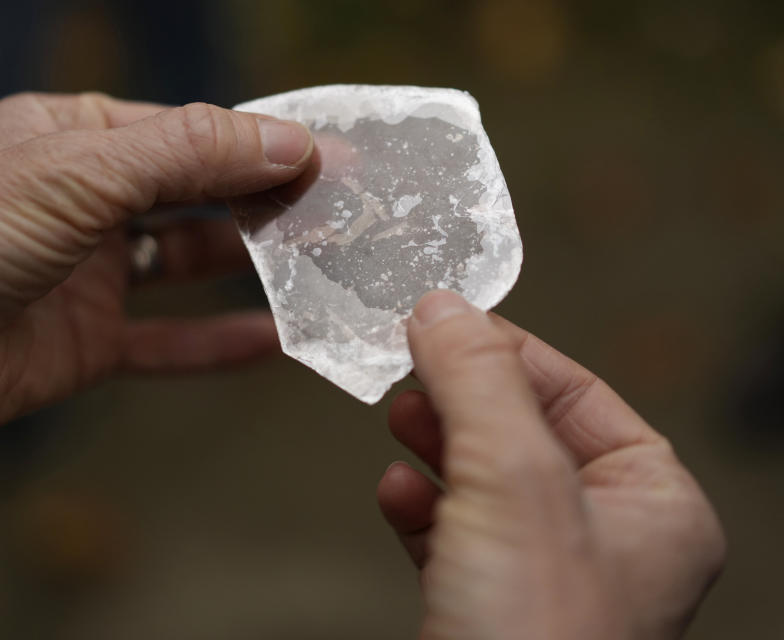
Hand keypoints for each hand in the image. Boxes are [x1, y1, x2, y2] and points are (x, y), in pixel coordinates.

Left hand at [0, 93, 313, 447]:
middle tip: (338, 212)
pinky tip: (275, 341)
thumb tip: (287, 142)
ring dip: (251, 266)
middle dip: (264, 200)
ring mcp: (89, 272)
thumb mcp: (75, 174)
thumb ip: (186, 155)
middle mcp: (84, 200)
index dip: (257, 142)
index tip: (329, 156)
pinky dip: (219, 343)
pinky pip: (168, 340)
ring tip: (321, 267)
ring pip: (189, 264)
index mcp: (71, 137)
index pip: (185, 132)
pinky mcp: (89, 340)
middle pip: (196, 194)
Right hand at [377, 291, 724, 638]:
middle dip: (462, 396)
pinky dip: (420, 504)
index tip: (447, 318)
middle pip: (523, 431)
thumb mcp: (513, 482)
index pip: (579, 392)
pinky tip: (396, 491)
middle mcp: (607, 542)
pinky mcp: (487, 608)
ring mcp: (545, 578)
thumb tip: (444, 307)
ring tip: (400, 415)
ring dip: (436, 443)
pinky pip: (453, 533)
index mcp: (653, 506)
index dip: (509, 349)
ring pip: (483, 480)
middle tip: (413, 360)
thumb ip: (480, 383)